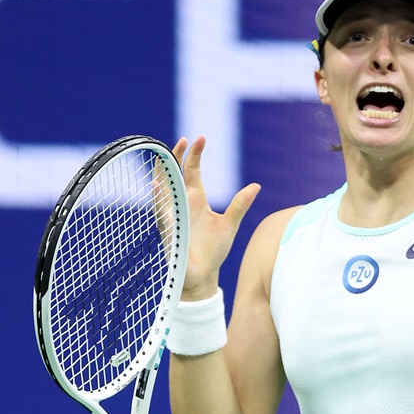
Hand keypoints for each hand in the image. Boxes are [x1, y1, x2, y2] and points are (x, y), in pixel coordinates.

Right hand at [174, 136, 260, 300]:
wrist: (203, 276)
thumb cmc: (215, 251)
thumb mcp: (229, 225)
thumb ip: (240, 205)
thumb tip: (256, 186)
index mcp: (196, 199)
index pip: (192, 170)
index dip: (194, 154)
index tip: (200, 138)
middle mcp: (182, 203)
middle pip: (174, 173)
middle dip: (176, 156)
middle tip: (181, 140)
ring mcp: (172, 215)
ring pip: (164, 187)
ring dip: (164, 171)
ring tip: (165, 155)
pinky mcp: (168, 229)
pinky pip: (161, 210)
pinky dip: (159, 198)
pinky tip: (157, 185)